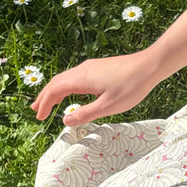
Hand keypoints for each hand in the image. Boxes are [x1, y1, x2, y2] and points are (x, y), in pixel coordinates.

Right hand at [29, 48, 165, 124]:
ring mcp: (90, 67)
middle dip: (44, 97)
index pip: (55, 90)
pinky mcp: (98, 67)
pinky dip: (66, 86)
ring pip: (65, 78)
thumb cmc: (132, 86)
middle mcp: (82, 70)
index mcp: (82, 79)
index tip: (39, 117)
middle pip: (56, 82)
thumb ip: (85, 114)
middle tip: (35, 110)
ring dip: (54, 91)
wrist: (150, 65)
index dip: (44, 104)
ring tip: (48, 102)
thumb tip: (65, 121)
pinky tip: (70, 92)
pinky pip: (75, 77)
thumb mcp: (108, 106)